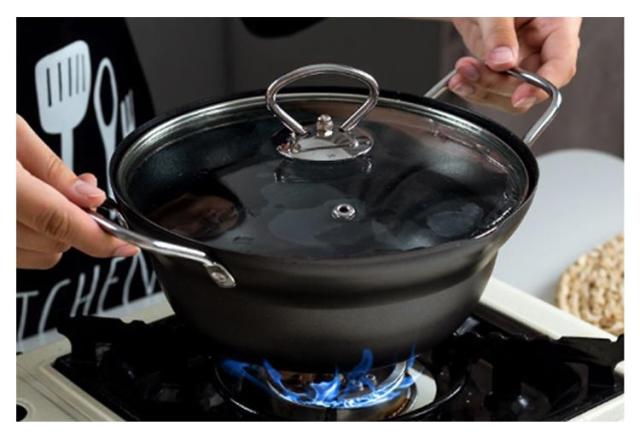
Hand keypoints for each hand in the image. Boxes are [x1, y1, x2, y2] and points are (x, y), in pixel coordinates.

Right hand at [16, 115, 138, 268]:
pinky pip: (17, 257)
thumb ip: (50, 167)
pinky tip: (27, 212)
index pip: (59, 222)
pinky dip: (32, 239)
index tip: (126, 243)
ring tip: (44, 196)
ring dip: (55, 233)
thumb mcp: (8, 130)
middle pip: (55, 243)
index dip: (101, 237)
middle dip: (78, 221)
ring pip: (38, 256)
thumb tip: (88, 196)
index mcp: (0, 187)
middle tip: (79, 191)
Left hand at [450, 18, 581, 111]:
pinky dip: (473, 88)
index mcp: (558, 23)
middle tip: (471, 71)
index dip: (541, 85)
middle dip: (499, 84)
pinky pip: (491, 89)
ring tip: (460, 74)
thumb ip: (499, 31)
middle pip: (532, 84)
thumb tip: (503, 62)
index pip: (561, 63)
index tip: (519, 97)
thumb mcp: (495, 5)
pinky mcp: (500, 68)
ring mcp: (521, 59)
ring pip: (510, 92)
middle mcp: (543, 45)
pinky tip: (459, 80)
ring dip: (482, 89)